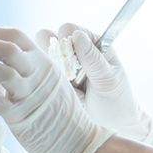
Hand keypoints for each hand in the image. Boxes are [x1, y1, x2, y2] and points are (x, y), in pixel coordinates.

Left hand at [0, 27, 111, 152]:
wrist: (80, 143)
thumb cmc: (65, 115)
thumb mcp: (54, 82)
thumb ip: (34, 70)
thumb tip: (8, 62)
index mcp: (45, 63)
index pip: (17, 36)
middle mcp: (37, 74)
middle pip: (6, 49)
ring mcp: (29, 95)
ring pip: (0, 70)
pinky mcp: (20, 117)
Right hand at [37, 23, 152, 144]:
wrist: (112, 124)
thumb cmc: (117, 99)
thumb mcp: (108, 80)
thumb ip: (93, 59)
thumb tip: (78, 35)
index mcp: (91, 43)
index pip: (69, 29)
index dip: (67, 41)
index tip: (74, 61)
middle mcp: (73, 51)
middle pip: (47, 37)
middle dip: (52, 53)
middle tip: (66, 74)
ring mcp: (60, 65)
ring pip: (38, 54)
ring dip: (45, 67)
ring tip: (61, 84)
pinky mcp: (51, 80)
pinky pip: (36, 73)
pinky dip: (39, 80)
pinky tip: (53, 92)